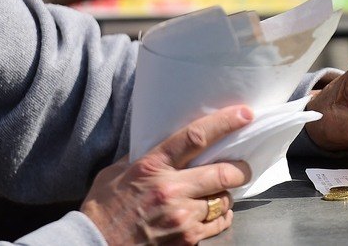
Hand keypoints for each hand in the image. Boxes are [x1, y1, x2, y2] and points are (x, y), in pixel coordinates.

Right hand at [81, 105, 252, 244]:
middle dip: (240, 168)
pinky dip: (222, 217)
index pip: (195, 138)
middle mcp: (170, 190)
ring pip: (224, 200)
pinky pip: (218, 225)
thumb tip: (159, 139)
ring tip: (219, 191)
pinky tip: (214, 212)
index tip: (244, 114)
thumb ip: (142, 156)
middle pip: (223, 173)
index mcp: (152, 167)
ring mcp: (181, 218)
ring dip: (226, 194)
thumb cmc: (103, 209)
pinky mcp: (187, 240)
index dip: (224, 123)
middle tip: (243, 166)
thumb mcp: (116, 173)